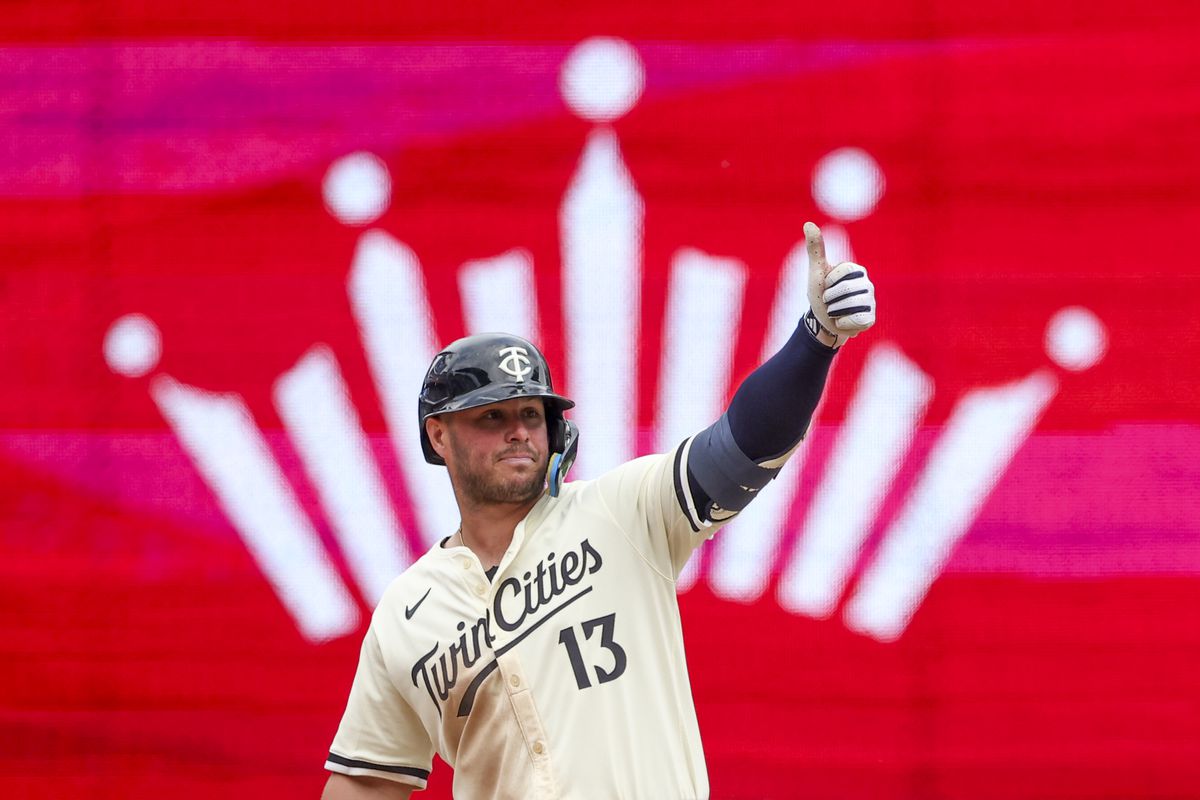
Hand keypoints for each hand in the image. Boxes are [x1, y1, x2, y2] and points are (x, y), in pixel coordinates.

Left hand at [803, 221, 875, 347]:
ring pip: (852, 306)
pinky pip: (857, 320)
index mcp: (855, 269)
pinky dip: (843, 323)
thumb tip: (808, 223)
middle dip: (830, 300)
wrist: (822, 321)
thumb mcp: (816, 271)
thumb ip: (815, 248)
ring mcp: (871, 301)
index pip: (840, 274)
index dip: (827, 283)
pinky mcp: (871, 318)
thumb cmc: (819, 293)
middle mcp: (867, 283)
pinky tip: (843, 321)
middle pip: (846, 291)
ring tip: (835, 311)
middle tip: (829, 301)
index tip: (825, 286)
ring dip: (835, 312)